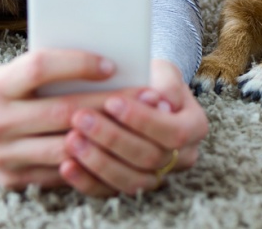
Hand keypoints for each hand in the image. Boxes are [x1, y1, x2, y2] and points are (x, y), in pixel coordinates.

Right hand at [0, 48, 130, 191]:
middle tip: (145, 96)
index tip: (110, 63)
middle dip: (109, 104)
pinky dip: (88, 161)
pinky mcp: (11, 181)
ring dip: (107, 137)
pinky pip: (59, 173)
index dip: (77, 63)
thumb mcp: (6, 74)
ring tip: (138, 125)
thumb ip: (43, 72)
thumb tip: (102, 66)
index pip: (39, 68)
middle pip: (62, 112)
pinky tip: (114, 151)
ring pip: (66, 147)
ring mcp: (2, 156)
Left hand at [59, 59, 208, 195]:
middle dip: (112, 138)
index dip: (142, 120)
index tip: (111, 102)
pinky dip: (87, 181)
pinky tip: (66, 165)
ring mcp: (157, 176)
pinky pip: (110, 192)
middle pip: (149, 158)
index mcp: (194, 127)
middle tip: (80, 117)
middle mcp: (182, 157)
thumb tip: (162, 100)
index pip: (173, 132)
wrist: (140, 94)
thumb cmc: (150, 78)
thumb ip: (166, 82)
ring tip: (71, 139)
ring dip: (97, 162)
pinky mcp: (130, 186)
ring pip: (131, 180)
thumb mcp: (162, 70)